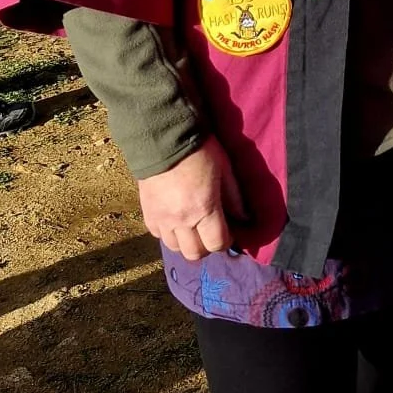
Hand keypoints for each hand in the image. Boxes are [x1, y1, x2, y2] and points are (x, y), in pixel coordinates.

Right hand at [136, 138, 249, 261]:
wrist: (164, 138)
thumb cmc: (200, 151)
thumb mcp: (225, 170)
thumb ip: (235, 198)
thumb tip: (244, 219)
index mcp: (204, 209)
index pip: (217, 244)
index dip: (226, 241)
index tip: (229, 232)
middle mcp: (181, 220)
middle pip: (195, 253)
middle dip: (207, 247)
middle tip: (211, 232)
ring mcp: (162, 219)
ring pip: (175, 248)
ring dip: (187, 242)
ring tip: (193, 227)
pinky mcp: (147, 214)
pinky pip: (158, 236)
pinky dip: (168, 233)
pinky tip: (175, 220)